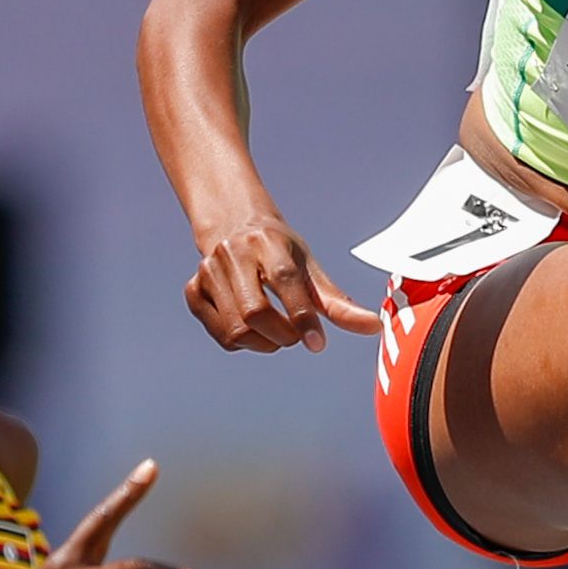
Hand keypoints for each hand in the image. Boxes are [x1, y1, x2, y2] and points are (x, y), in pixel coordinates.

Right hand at [182, 210, 377, 353]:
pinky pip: (222, 336)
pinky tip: (255, 329)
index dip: (302, 316)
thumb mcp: (309, 267)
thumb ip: (337, 302)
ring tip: (278, 333)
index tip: (318, 343)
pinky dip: (244, 343)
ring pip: (237, 330)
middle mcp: (232, 253)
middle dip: (282, 334)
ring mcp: (208, 272)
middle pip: (255, 312)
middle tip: (297, 334)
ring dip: (265, 343)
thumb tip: (373, 327)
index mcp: (267, 242)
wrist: (233, 225)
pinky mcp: (194, 291)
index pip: (285, 281)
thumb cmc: (279, 250)